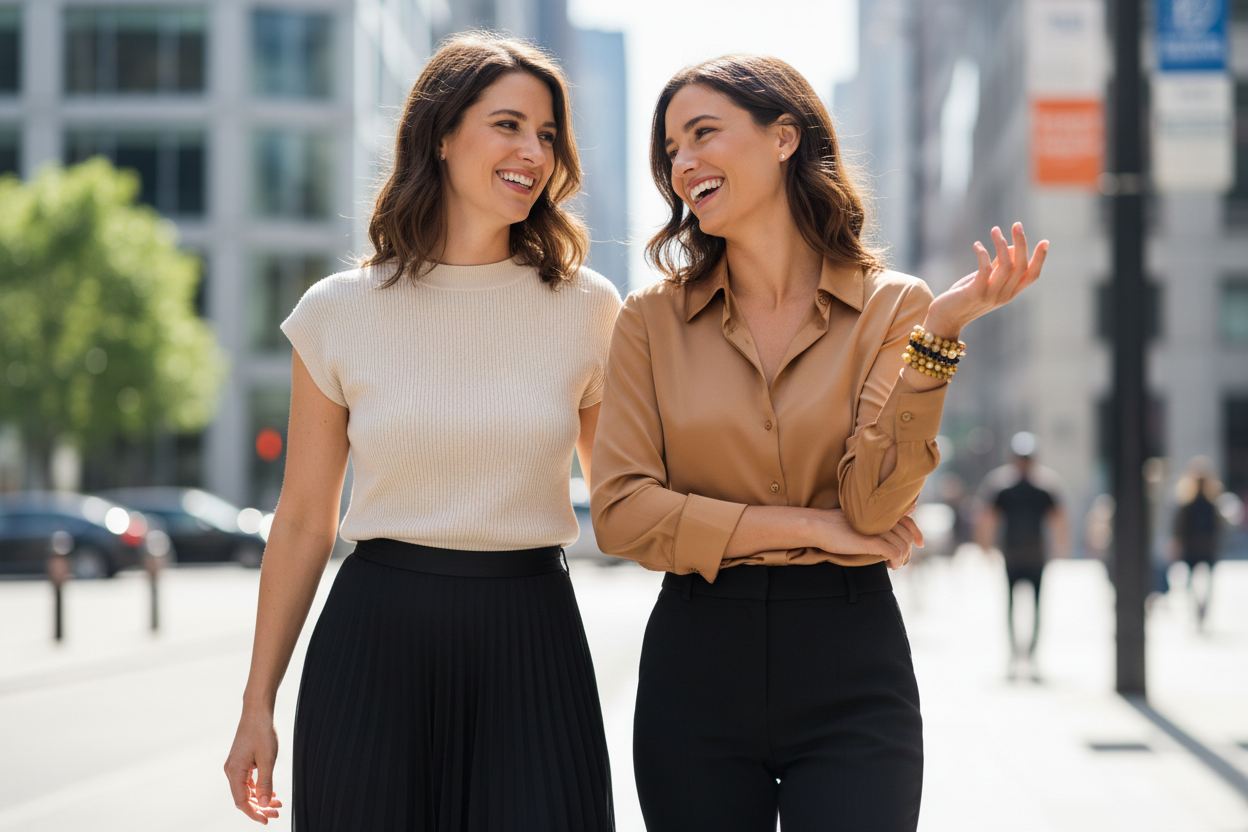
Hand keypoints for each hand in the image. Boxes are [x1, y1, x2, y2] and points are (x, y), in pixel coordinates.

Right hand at [225, 709, 282, 823]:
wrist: (257, 711)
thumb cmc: (262, 732)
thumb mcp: (268, 759)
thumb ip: (265, 783)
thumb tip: (262, 804)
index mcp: (234, 771)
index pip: (241, 801)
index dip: (254, 813)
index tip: (267, 820)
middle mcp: (231, 771)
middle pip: (243, 798)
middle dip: (259, 808)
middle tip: (276, 813)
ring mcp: (235, 766)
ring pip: (246, 790)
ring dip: (260, 798)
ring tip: (277, 804)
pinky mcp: (240, 762)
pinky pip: (247, 781)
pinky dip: (258, 788)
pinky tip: (270, 792)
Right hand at [816, 509, 923, 569]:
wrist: (818, 526)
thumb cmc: (836, 524)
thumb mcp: (860, 520)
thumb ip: (877, 518)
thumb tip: (897, 512)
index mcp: (880, 511)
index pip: (909, 521)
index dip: (917, 533)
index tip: (920, 544)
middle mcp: (882, 517)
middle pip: (907, 536)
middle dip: (908, 551)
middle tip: (900, 561)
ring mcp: (878, 529)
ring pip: (903, 546)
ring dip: (902, 559)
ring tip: (894, 565)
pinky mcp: (872, 541)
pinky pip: (894, 552)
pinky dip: (896, 561)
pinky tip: (890, 566)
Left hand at [922, 222, 1048, 338]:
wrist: (945, 320)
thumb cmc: (964, 297)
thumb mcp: (986, 281)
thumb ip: (999, 266)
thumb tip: (1012, 246)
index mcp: (1010, 293)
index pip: (1032, 275)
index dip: (1040, 259)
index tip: (1045, 241)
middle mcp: (1004, 295)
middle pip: (1021, 266)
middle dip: (1021, 242)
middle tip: (1016, 224)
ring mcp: (991, 296)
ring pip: (1006, 265)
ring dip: (1001, 243)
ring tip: (994, 230)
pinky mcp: (975, 293)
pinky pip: (985, 269)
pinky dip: (983, 253)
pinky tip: (977, 245)